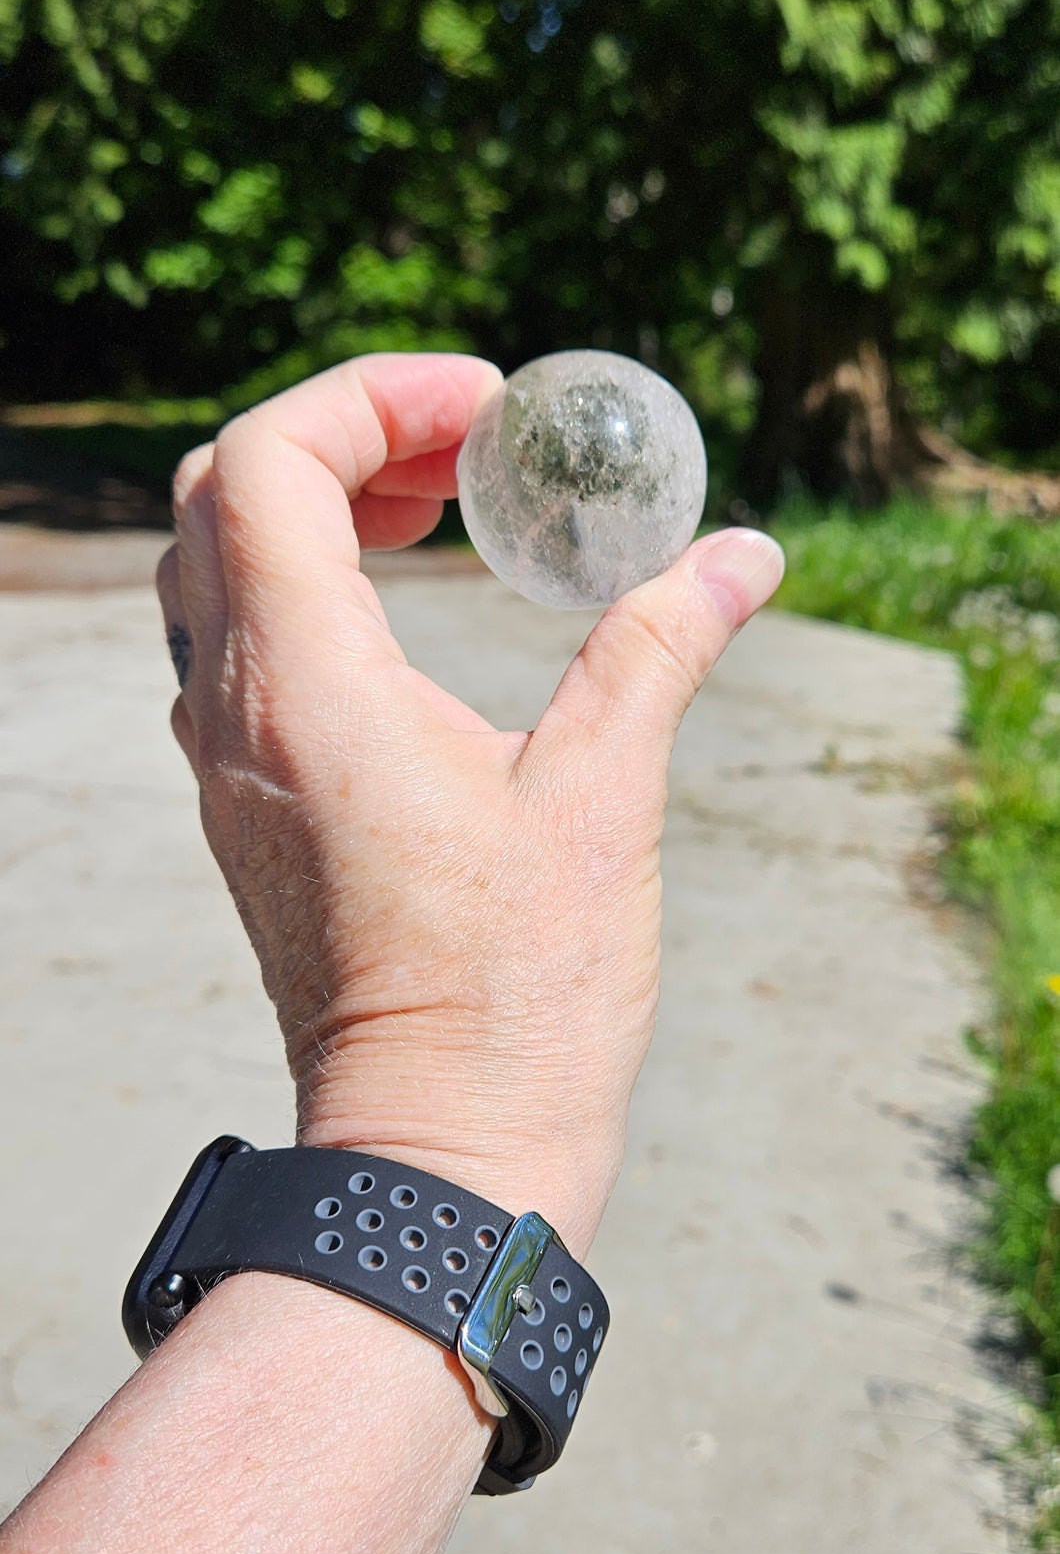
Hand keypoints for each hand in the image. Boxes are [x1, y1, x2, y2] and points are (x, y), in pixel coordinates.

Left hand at [157, 353, 782, 1256]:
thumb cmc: (517, 995)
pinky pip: (238, 657)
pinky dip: (305, 596)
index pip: (270, 460)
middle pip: (224, 498)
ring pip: (217, 577)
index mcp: (305, 688)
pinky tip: (411, 628)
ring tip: (441, 518)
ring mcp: (229, 773)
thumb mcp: (601, 797)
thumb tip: (740, 555)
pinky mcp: (251, 819)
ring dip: (315, 513)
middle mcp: (235, 717)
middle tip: (466, 453)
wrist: (438, 1155)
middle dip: (342, 440)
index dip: (371, 398)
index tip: (486, 414)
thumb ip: (655, 647)